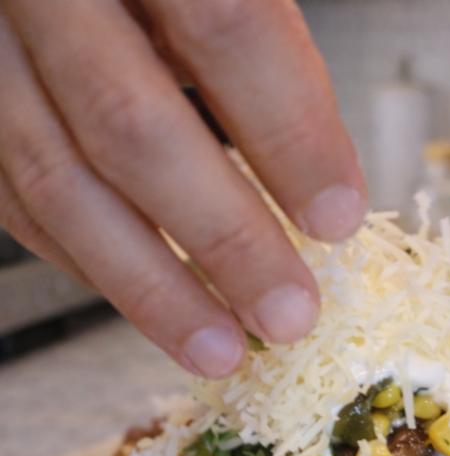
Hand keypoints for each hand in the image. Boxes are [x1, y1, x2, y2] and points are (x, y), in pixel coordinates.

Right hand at [0, 0, 366, 375]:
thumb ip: (262, 42)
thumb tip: (320, 177)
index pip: (222, 24)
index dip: (288, 129)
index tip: (338, 215)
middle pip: (130, 124)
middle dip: (223, 237)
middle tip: (287, 312)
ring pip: (58, 180)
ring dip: (149, 286)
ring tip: (220, 348)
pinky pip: (18, 197)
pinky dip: (90, 262)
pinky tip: (149, 302)